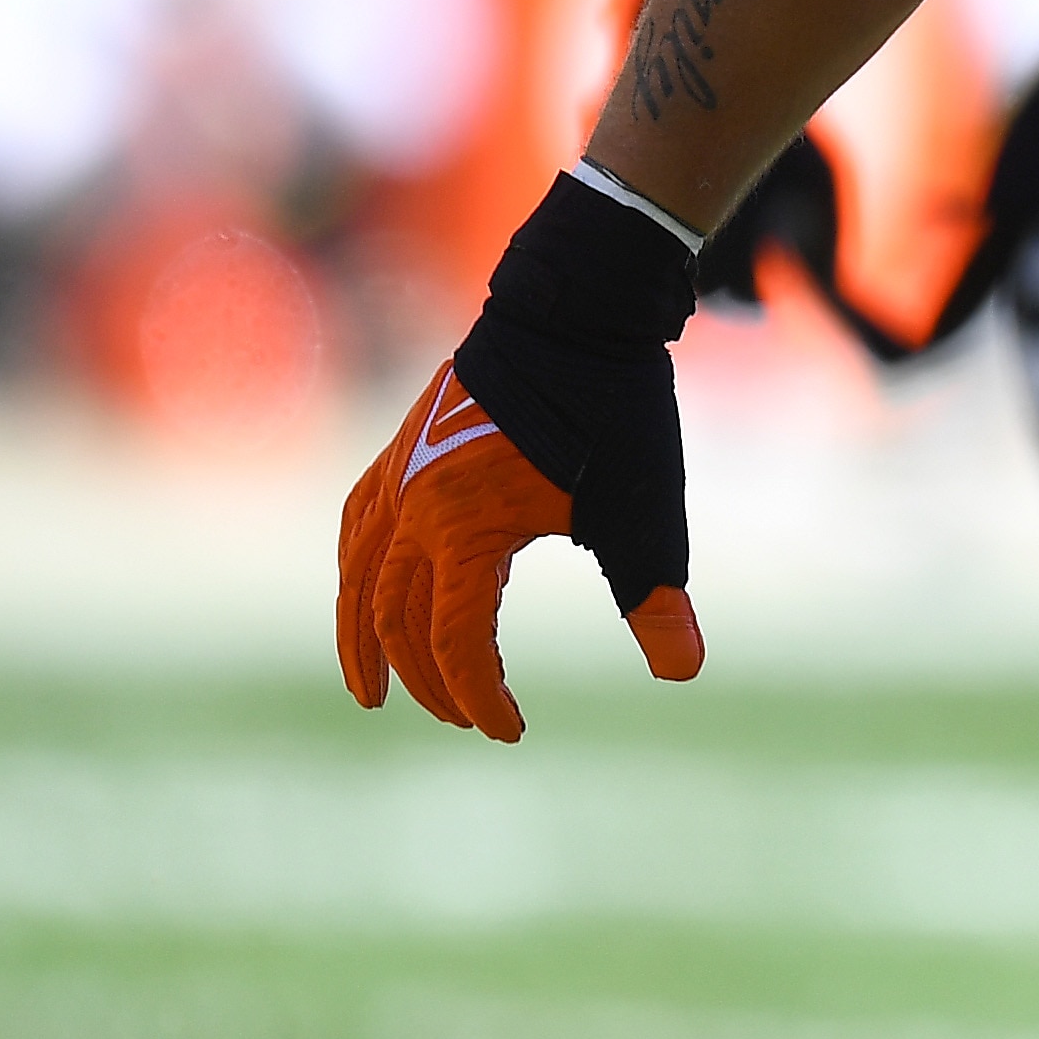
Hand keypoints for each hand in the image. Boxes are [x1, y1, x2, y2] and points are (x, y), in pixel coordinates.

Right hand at [337, 171, 707, 739]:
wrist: (576, 308)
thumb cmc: (613, 410)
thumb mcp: (642, 510)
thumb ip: (654, 596)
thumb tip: (682, 672)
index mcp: (466, 530)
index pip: (456, 643)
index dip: (481, 697)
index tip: (512, 730)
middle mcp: (415, 506)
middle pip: (397, 620)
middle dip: (429, 682)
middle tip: (464, 718)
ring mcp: (399, 472)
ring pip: (359, 575)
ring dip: (363, 639)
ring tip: (372, 690)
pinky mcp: (402, 446)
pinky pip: (357, 524)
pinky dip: (356, 571)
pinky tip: (368, 589)